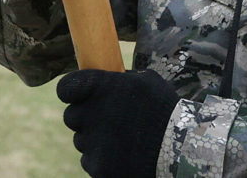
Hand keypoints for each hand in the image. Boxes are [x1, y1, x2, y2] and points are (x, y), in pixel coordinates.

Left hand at [57, 69, 179, 177]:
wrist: (180, 148)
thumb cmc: (165, 109)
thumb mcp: (146, 81)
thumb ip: (119, 80)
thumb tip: (107, 78)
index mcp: (99, 88)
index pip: (65, 87)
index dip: (71, 91)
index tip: (79, 96)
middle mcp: (90, 113)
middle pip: (71, 117)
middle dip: (86, 118)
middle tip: (108, 122)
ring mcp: (91, 142)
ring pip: (81, 140)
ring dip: (95, 140)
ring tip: (123, 141)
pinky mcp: (97, 166)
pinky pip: (90, 161)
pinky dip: (103, 160)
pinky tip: (124, 156)